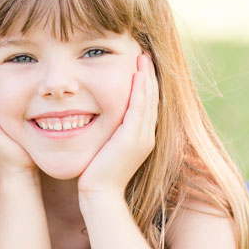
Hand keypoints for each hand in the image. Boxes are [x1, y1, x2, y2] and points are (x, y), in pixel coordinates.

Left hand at [78, 53, 158, 198]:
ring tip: (143, 57)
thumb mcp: (106, 148)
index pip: (147, 105)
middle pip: (152, 99)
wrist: (99, 194)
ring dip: (146, 77)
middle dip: (148, 76)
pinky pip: (139, 108)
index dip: (145, 84)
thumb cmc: (96, 174)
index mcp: (141, 138)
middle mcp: (146, 136)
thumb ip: (109, 133)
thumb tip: (98, 119)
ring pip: (148, 100)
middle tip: (145, 55)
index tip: (141, 66)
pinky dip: (139, 90)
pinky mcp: (133, 138)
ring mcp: (142, 138)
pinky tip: (137, 74)